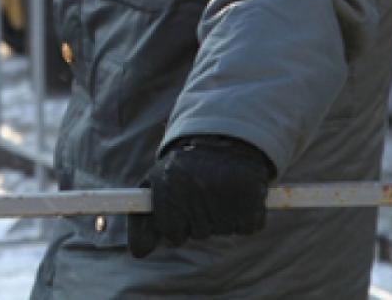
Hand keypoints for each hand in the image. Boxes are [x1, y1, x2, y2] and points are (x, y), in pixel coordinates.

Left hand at [126, 135, 273, 258]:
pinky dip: (243, 216)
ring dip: (221, 216)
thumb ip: (142, 219)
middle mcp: (196, 193)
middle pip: (198, 233)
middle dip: (199, 220)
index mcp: (169, 187)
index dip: (176, 224)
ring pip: (222, 231)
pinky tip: (237, 194)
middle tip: (201, 193)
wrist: (224, 137)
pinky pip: (246, 227)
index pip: (172, 233)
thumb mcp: (157, 183)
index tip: (180, 208)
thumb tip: (138, 254)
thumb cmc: (184, 167)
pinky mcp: (252, 202)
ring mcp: (225, 198)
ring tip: (218, 189)